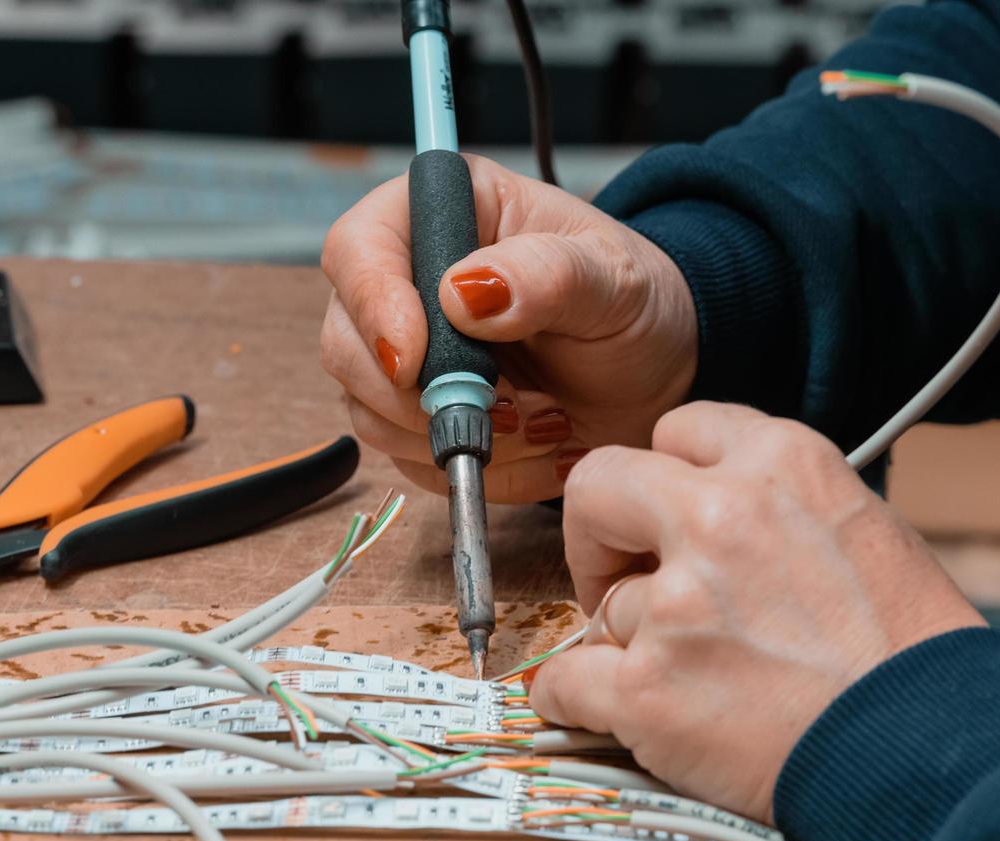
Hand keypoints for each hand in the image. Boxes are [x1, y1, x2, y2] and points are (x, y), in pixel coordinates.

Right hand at [320, 154, 697, 502]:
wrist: (653, 375)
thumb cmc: (634, 305)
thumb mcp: (614, 280)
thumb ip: (547, 275)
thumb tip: (461, 291)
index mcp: (444, 213)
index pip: (357, 250)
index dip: (372, 306)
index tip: (414, 361)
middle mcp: (406, 281)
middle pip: (346, 342)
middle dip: (423, 395)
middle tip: (512, 408)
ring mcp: (405, 356)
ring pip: (370, 412)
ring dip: (458, 435)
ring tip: (546, 422)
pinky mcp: (417, 420)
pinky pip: (411, 460)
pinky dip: (477, 468)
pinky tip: (538, 447)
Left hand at [529, 402, 984, 822]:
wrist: (932, 755)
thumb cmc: (913, 654)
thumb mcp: (862, 526)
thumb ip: (776, 503)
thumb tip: (706, 515)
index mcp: (783, 463)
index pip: (678, 430)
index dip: (666, 478)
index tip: (666, 518)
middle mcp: (722, 515)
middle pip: (598, 485)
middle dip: (598, 532)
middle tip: (619, 578)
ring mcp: (679, 604)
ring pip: (604, 610)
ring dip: (631, 645)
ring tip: (699, 685)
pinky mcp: (649, 689)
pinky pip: (565, 683)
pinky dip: (572, 700)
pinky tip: (598, 709)